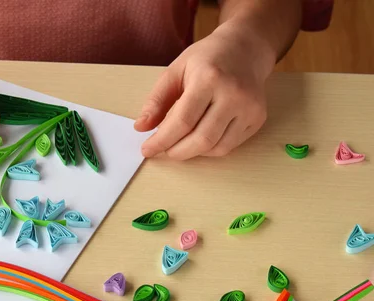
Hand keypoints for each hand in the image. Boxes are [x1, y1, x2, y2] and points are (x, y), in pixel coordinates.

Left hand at [135, 24, 274, 158]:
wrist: (246, 49)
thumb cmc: (207, 59)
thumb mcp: (175, 71)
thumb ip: (157, 100)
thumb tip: (141, 127)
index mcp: (209, 78)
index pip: (182, 121)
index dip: (162, 141)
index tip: (147, 150)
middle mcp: (233, 94)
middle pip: (201, 139)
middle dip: (176, 152)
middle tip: (163, 150)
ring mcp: (249, 108)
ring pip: (216, 148)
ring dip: (192, 152)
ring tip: (179, 144)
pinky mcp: (258, 118)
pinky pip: (229, 146)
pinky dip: (209, 149)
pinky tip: (199, 138)